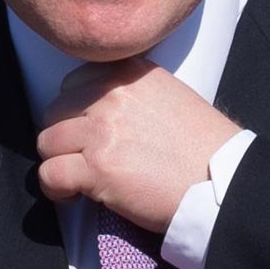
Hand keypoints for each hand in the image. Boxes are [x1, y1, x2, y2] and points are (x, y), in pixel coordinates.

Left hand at [36, 59, 239, 233]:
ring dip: (58, 162)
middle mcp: (112, 95)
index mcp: (130, 73)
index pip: (74, 81)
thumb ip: (131, 91)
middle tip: (83, 157)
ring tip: (77, 178)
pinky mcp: (97, 168)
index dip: (76, 110)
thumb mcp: (169, 94)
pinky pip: (50, 174)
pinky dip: (55, 189)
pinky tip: (73, 195)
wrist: (222, 180)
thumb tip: (96, 107)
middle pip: (55, 111)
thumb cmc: (202, 146)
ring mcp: (102, 131)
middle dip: (65, 136)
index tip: (87, 129)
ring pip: (47, 142)